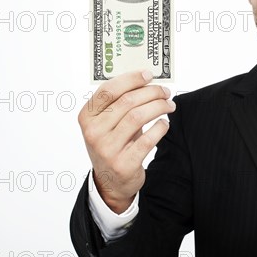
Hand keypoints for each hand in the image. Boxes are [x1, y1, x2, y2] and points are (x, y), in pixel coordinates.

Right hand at [78, 70, 174, 212]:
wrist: (111, 182)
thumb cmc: (113, 144)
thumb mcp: (108, 124)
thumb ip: (120, 103)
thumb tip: (146, 80)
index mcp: (87, 117)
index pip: (108, 90)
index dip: (131, 79)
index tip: (148, 74)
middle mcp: (94, 132)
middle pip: (127, 101)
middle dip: (151, 92)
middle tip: (165, 91)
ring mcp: (107, 149)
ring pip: (138, 116)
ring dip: (159, 106)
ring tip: (169, 105)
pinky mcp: (124, 164)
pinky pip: (148, 139)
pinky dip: (160, 127)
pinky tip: (164, 123)